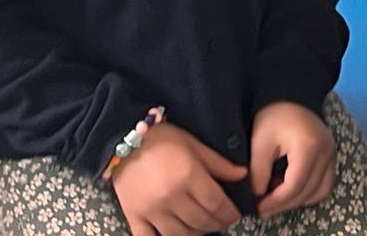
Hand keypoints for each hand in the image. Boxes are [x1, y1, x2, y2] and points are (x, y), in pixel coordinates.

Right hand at [111, 122, 246, 235]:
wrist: (123, 139)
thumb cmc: (164, 139)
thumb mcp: (195, 145)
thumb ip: (219, 164)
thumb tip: (243, 175)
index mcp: (189, 176)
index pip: (216, 203)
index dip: (229, 213)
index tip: (235, 216)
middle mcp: (171, 197)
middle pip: (200, 220)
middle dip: (216, 224)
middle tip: (223, 223)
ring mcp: (150, 210)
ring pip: (178, 234)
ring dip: (195, 234)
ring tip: (203, 229)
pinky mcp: (133, 216)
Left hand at [249, 101, 335, 217]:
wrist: (290, 95)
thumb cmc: (273, 116)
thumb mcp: (260, 143)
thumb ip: (258, 173)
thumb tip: (259, 196)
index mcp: (309, 147)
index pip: (295, 185)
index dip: (276, 201)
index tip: (258, 207)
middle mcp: (326, 152)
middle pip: (308, 191)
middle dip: (284, 204)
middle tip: (263, 206)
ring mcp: (332, 153)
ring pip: (320, 191)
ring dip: (298, 199)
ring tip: (277, 195)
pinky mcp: (332, 155)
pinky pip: (326, 183)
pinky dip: (309, 192)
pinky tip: (291, 188)